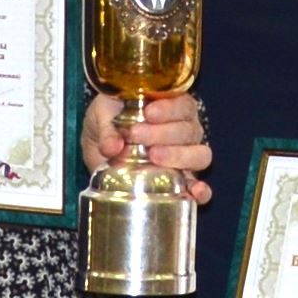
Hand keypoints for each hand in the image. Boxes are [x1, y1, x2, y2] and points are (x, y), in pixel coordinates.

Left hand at [93, 90, 213, 199]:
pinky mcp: (183, 181)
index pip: (182, 104)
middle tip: (137, 136)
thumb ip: (107, 129)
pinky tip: (195, 192)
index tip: (149, 113)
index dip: (170, 109)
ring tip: (154, 157)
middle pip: (189, 130)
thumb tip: (112, 147)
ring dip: (179, 156)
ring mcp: (187, 155)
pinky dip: (200, 191)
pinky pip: (199, 187)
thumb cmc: (107, 121)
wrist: (97, 146)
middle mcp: (186, 128)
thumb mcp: (101, 116)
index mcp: (172, 105)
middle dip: (164, 133)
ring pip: (199, 154)